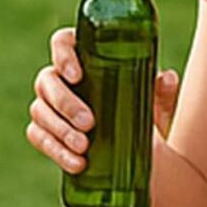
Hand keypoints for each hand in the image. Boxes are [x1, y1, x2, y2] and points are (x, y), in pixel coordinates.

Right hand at [25, 29, 178, 171]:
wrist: (141, 154)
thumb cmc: (143, 116)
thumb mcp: (156, 106)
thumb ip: (161, 93)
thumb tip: (166, 77)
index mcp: (84, 59)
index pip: (62, 43)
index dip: (62, 55)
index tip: (77, 76)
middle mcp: (61, 80)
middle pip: (47, 81)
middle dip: (64, 103)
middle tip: (89, 123)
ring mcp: (49, 106)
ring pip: (40, 111)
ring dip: (60, 130)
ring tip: (84, 148)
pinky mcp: (45, 133)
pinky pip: (39, 138)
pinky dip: (56, 151)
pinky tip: (76, 163)